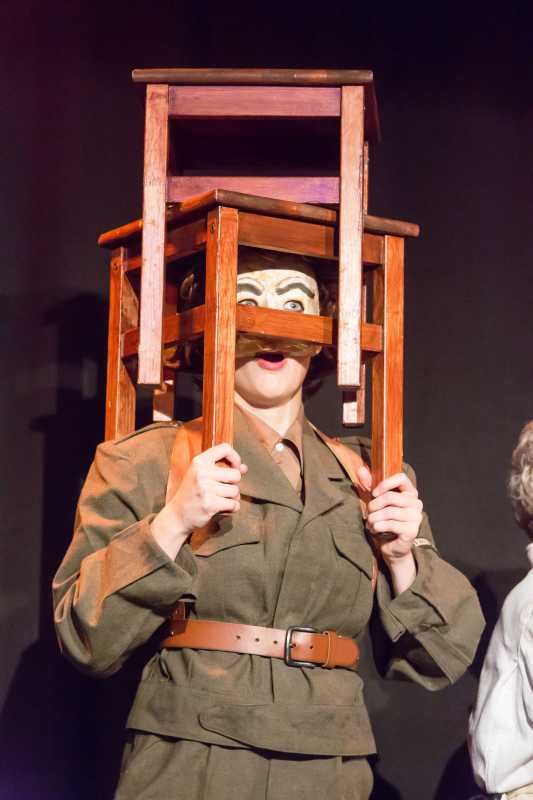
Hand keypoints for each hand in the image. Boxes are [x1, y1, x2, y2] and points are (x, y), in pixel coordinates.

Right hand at [152, 443, 246, 558]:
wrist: (177, 515)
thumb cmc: (192, 493)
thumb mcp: (203, 475)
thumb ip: (224, 469)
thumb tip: (244, 468)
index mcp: (199, 461)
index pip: (225, 448)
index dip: (235, 458)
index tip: (234, 468)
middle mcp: (202, 472)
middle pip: (236, 474)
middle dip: (233, 484)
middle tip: (222, 490)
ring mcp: (206, 488)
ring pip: (236, 491)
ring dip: (232, 498)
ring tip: (219, 500)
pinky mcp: (210, 504)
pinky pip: (234, 504)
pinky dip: (232, 508)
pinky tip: (221, 508)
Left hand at [357, 467, 422, 593]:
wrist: (391, 547)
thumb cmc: (384, 522)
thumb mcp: (376, 501)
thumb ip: (369, 485)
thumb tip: (360, 469)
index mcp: (410, 493)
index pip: (401, 477)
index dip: (385, 484)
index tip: (374, 493)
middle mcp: (416, 503)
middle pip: (390, 497)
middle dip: (374, 506)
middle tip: (368, 513)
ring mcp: (416, 517)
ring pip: (388, 512)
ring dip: (374, 518)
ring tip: (370, 523)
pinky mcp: (412, 531)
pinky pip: (390, 524)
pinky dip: (378, 527)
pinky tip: (375, 530)